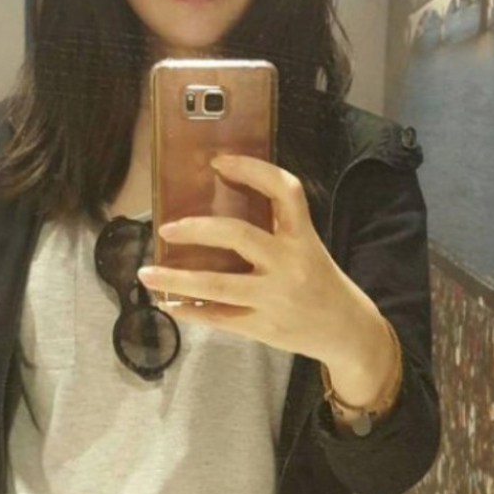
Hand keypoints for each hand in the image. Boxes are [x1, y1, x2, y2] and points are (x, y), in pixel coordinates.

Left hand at [137, 154, 387, 374]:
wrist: (348, 332)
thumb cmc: (318, 278)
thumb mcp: (306, 244)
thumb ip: (273, 225)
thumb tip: (214, 201)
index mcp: (302, 236)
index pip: (284, 191)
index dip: (252, 168)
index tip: (218, 161)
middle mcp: (290, 263)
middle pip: (237, 235)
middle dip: (196, 229)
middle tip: (165, 227)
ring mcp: (275, 298)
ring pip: (217, 284)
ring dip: (176, 278)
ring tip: (145, 273)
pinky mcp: (263, 327)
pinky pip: (219, 316)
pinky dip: (189, 310)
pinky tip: (168, 304)